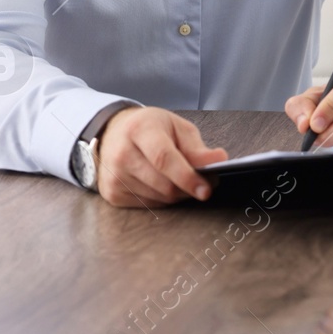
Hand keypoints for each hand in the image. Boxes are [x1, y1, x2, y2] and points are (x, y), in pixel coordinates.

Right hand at [96, 107, 227, 207]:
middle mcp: (122, 154)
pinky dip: (163, 199)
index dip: (187, 177)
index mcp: (140, 130)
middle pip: (163, 183)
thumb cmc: (151, 129)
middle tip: (203, 182)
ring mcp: (114, 176)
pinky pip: (149, 206)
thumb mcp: (177, 128)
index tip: (206, 190)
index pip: (164, 158)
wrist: (114, 134)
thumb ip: (198, 147)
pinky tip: (162, 183)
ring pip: (159, 198)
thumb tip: (220, 160)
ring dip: (177, 194)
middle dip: (188, 188)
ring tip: (180, 178)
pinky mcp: (112, 194)